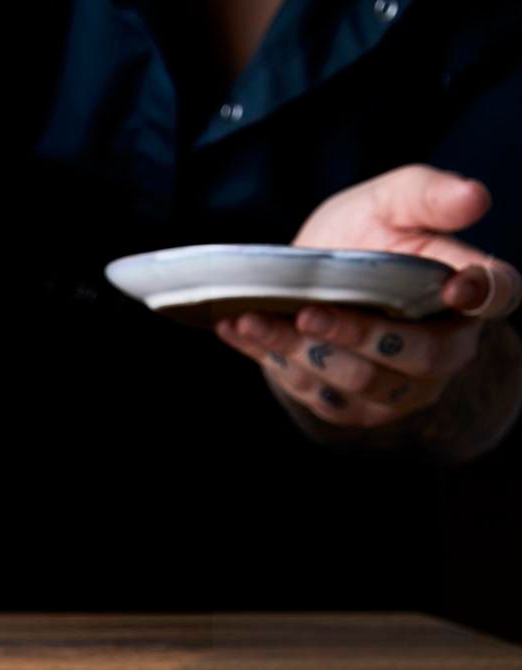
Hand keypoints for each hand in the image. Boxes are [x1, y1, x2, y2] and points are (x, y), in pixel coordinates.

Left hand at [214, 165, 519, 427]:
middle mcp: (444, 348)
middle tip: (310, 312)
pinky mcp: (352, 407)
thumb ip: (427, 195)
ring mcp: (399, 386)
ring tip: (254, 321)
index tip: (460, 286)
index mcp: (466, 289)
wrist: (313, 280)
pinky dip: (273, 362)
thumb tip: (474, 197)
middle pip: (418, 355)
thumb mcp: (390, 202)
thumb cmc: (365, 235)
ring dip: (302, 351)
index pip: (497, 294)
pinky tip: (240, 330)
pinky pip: (316, 393)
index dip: (485, 292)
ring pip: (359, 381)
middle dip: (359, 335)